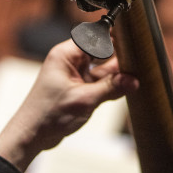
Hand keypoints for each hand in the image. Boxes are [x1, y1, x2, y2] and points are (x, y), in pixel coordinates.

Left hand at [0, 39, 138, 170]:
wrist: (31, 135)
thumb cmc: (49, 114)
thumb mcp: (84, 100)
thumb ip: (111, 88)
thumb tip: (134, 80)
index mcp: (66, 55)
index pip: (94, 37)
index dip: (113, 37)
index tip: (134, 40)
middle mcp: (70, 61)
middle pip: (101, 52)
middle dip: (119, 57)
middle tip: (141, 61)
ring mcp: (74, 75)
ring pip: (102, 68)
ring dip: (116, 74)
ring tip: (138, 75)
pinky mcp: (77, 88)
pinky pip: (98, 81)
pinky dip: (110, 85)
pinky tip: (127, 87)